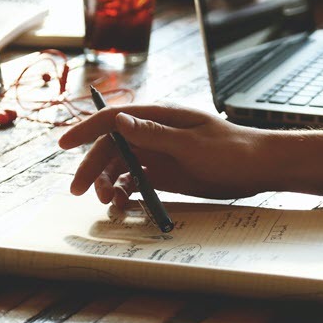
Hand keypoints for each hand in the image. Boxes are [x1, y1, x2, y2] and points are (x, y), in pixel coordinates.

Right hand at [58, 104, 275, 206]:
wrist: (259, 167)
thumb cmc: (232, 150)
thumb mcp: (192, 143)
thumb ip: (154, 134)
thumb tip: (120, 121)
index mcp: (159, 117)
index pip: (112, 119)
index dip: (85, 129)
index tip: (63, 143)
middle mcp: (153, 133)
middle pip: (111, 147)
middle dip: (91, 167)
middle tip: (77, 190)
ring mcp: (158, 153)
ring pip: (120, 166)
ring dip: (107, 183)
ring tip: (108, 203)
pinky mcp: (165, 172)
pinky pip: (135, 180)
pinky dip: (124, 192)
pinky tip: (122, 205)